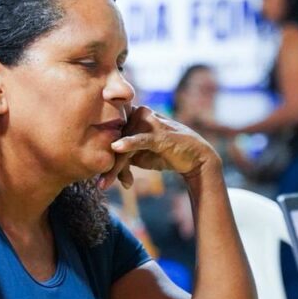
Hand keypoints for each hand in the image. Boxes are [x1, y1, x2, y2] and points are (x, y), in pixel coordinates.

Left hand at [98, 105, 219, 190]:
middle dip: (111, 166)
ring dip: (115, 167)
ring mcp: (149, 122)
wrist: (194, 160)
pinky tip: (116, 147)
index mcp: (133, 115)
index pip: (112, 134)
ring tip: (104, 183)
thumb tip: (104, 164)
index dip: (107, 156)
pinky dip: (128, 144)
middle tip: (104, 184)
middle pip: (115, 139)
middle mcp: (140, 113)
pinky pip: (139, 138)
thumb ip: (122, 155)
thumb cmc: (166, 155)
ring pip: (124, 144)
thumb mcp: (139, 156)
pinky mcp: (158, 133)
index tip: (103, 178)